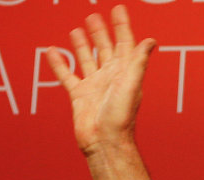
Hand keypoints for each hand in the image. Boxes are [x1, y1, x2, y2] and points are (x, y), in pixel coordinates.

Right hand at [47, 5, 155, 179]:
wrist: (105, 142)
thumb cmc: (121, 117)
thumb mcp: (132, 85)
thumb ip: (138, 61)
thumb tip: (151, 40)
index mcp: (125, 72)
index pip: (125, 43)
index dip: (122, 26)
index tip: (118, 9)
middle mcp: (110, 77)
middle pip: (105, 48)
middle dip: (101, 32)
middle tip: (94, 16)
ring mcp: (94, 86)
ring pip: (87, 59)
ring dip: (82, 45)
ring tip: (76, 30)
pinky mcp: (79, 96)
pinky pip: (67, 75)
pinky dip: (59, 64)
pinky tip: (52, 51)